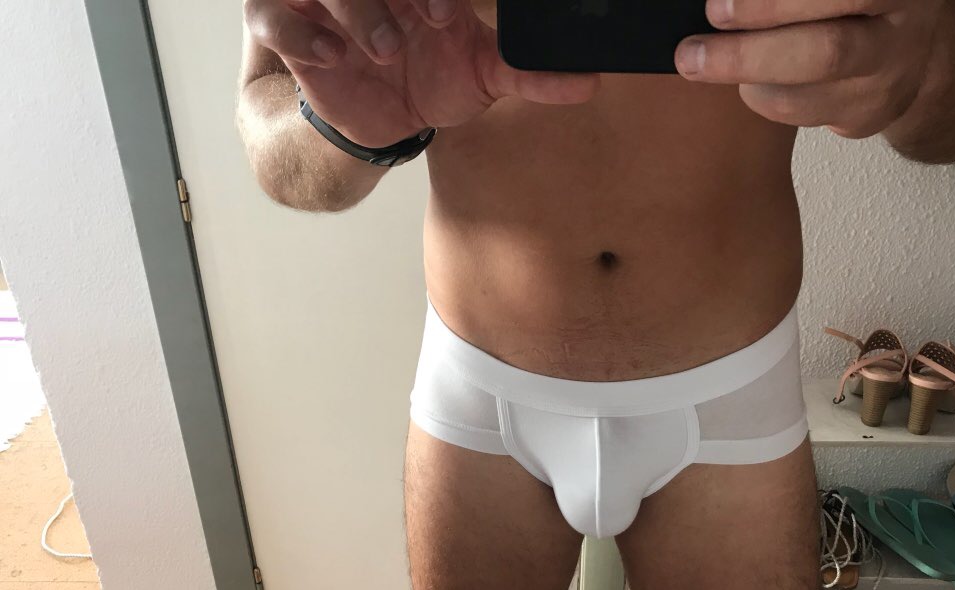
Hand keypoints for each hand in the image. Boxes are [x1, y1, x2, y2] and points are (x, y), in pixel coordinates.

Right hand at [244, 0, 599, 146]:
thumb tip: (588, 81)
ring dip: (356, 9)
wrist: (385, 120)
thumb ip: (530, 73)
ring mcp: (327, 2)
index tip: (449, 18)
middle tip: (426, 23)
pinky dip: (301, 34)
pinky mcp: (290, 29)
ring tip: (382, 50)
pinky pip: (273, 18)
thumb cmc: (432, 81)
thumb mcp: (484, 76)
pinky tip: (334, 57)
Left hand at [674, 0, 945, 137]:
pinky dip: (759, 96)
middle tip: (691, 53)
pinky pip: (795, 116)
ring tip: (705, 59)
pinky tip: (749, 77)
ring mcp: (886, 84)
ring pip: (801, 98)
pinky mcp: (864, 119)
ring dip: (744, 80)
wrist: (914, 45)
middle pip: (826, 53)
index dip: (772, 6)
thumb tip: (725, 3)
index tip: (718, 8)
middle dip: (748, 55)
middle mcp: (901, 34)